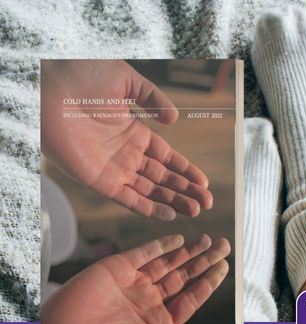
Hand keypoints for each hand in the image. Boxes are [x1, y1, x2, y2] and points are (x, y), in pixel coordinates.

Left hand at [41, 60, 211, 219]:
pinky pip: (128, 198)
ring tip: (196, 211)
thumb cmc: (83, 76)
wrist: (49, 87)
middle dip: (185, 191)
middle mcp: (127, 154)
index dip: (186, 171)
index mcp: (135, 133)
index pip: (167, 158)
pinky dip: (148, 208)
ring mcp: (114, 169)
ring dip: (173, 202)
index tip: (204, 183)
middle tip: (206, 204)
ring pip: (150, 191)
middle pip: (162, 178)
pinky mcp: (100, 181)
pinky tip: (169, 214)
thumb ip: (153, 99)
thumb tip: (174, 120)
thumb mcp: (126, 80)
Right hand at [41, 234, 229, 323]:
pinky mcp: (116, 269)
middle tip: (224, 247)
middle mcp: (147, 301)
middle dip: (204, 261)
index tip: (224, 269)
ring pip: (168, 262)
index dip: (208, 283)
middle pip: (184, 276)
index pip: (190, 298)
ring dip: (188, 250)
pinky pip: (144, 253)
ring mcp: (132, 284)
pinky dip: (161, 245)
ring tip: (209, 240)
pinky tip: (179, 239)